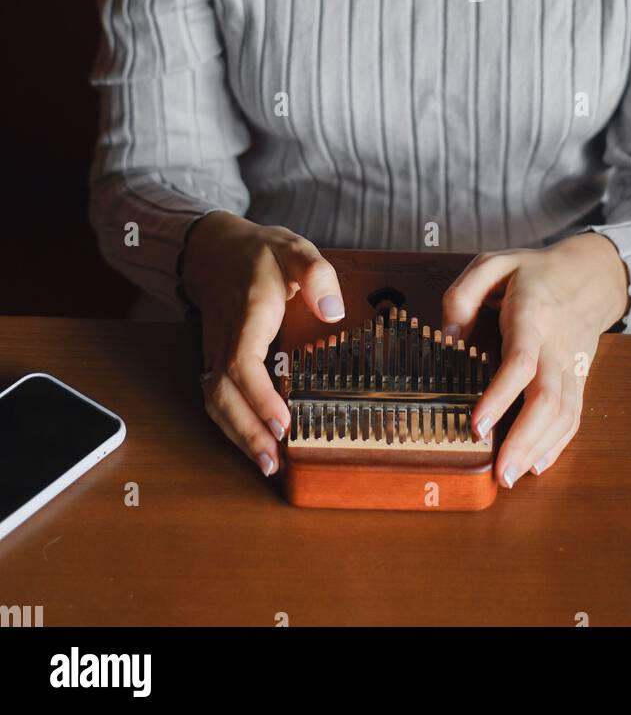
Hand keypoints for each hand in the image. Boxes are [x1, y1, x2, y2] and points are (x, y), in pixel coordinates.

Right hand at [179, 211, 344, 477]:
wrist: (213, 249)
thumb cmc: (259, 253)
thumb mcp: (294, 250)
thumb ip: (316, 275)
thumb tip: (333, 312)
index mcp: (247, 313)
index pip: (242, 363)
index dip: (259, 397)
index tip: (282, 423)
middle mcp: (225, 336)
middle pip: (223, 393)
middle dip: (246, 431)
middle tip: (274, 462)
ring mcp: (215, 349)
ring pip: (214, 400)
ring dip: (237, 435)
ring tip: (266, 464)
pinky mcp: (214, 359)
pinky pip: (215, 397)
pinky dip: (231, 425)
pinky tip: (252, 443)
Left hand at [440, 234, 630, 488]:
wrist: (591, 274)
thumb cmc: (534, 271)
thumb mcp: (493, 263)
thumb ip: (462, 294)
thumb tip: (448, 337)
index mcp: (532, 314)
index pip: (520, 360)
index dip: (500, 395)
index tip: (477, 425)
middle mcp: (556, 344)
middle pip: (548, 398)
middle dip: (525, 439)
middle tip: (500, 473)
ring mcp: (571, 364)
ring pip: (564, 413)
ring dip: (539, 449)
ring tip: (511, 476)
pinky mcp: (580, 377)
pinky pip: (574, 415)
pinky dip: (559, 443)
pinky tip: (538, 464)